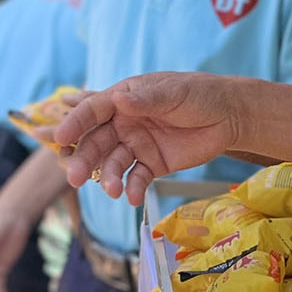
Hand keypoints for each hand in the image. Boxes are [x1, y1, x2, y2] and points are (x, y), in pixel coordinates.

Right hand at [45, 73, 243, 204]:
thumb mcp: (174, 93)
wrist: (231, 117)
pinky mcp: (152, 164)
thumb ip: (147, 100)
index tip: (60, 138)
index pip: (94, 110)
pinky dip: (132, 188)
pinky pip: (136, 178)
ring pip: (113, 163)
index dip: (75, 123)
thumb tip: (120, 100)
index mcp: (124, 99)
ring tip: (113, 191)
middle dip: (84, 159)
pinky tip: (132, 198)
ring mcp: (137, 144)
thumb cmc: (200, 95)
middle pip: (97, 141)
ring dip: (109, 178)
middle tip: (74, 177)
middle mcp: (124, 122)